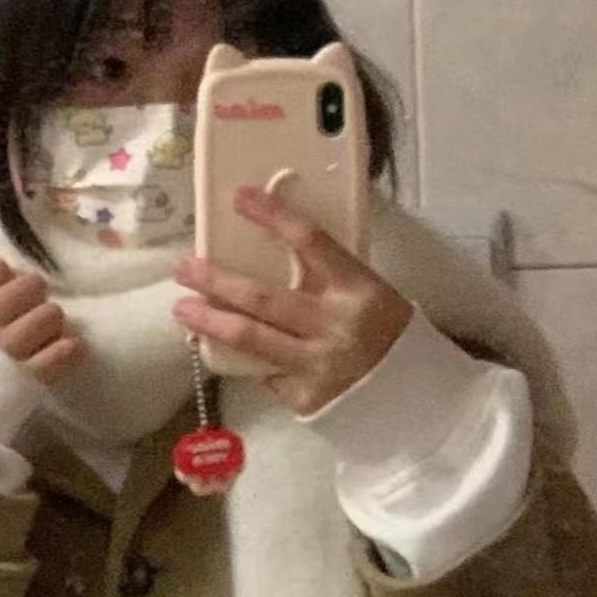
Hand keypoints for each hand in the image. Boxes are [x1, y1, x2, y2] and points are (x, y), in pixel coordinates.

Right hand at [0, 257, 84, 384]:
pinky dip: (69, 350)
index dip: (6, 278)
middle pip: (30, 286)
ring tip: (46, 338)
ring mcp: (8, 350)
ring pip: (52, 315)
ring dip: (52, 324)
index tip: (5, 294)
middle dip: (34, 297)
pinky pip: (65, 352)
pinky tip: (64, 355)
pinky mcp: (28, 381)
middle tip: (29, 314)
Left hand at [172, 185, 413, 415]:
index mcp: (356, 289)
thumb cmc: (389, 336)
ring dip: (209, 321)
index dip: (273, 216)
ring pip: (250, 338)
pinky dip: (249, 360)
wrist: (415, 398)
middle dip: (215, 280)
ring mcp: (316, 364)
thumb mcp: (369, 295)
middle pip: (261, 297)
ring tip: (181, 309)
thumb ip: (325, 278)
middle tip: (183, 268)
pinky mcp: (304, 398)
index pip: (310, 242)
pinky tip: (230, 352)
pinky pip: (267, 373)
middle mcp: (333, 326)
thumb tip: (268, 256)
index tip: (240, 198)